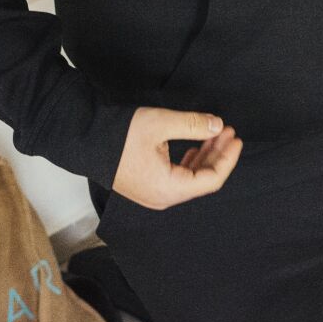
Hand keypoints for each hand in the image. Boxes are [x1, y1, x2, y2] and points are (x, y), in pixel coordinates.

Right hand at [111, 108, 241, 210]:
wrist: (86, 140)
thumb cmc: (120, 135)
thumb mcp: (161, 124)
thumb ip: (193, 125)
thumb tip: (217, 125)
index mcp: (169, 188)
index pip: (211, 180)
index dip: (228, 159)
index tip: (236, 138)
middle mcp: (163, 197)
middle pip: (202, 180)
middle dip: (218, 154)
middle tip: (227, 131)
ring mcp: (154, 194)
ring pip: (191, 179)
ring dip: (205, 156)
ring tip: (214, 133)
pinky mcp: (148, 186)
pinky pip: (178, 178)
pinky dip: (191, 161)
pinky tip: (197, 146)